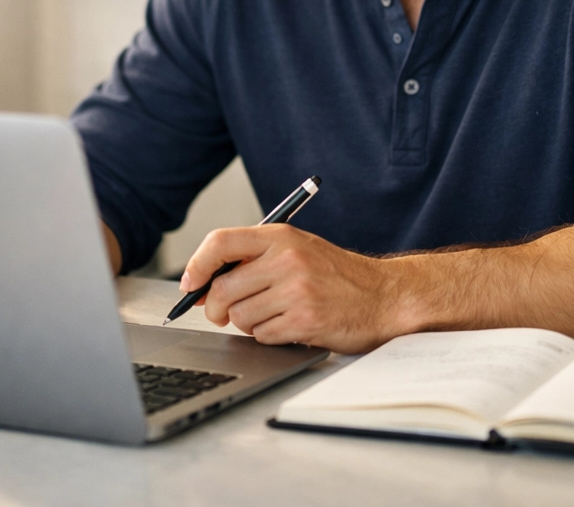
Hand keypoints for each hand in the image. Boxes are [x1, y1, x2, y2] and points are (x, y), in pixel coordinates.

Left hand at [180, 224, 405, 352]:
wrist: (383, 296)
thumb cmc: (336, 275)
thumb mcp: (297, 250)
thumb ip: (254, 259)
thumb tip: (203, 282)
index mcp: (280, 237)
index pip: (220, 242)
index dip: (196, 265)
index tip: (190, 283)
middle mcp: (286, 259)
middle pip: (223, 288)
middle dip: (216, 307)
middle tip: (222, 313)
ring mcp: (296, 290)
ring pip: (239, 317)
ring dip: (247, 323)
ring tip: (272, 314)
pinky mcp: (305, 320)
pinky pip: (261, 336)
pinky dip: (268, 336)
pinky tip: (288, 325)